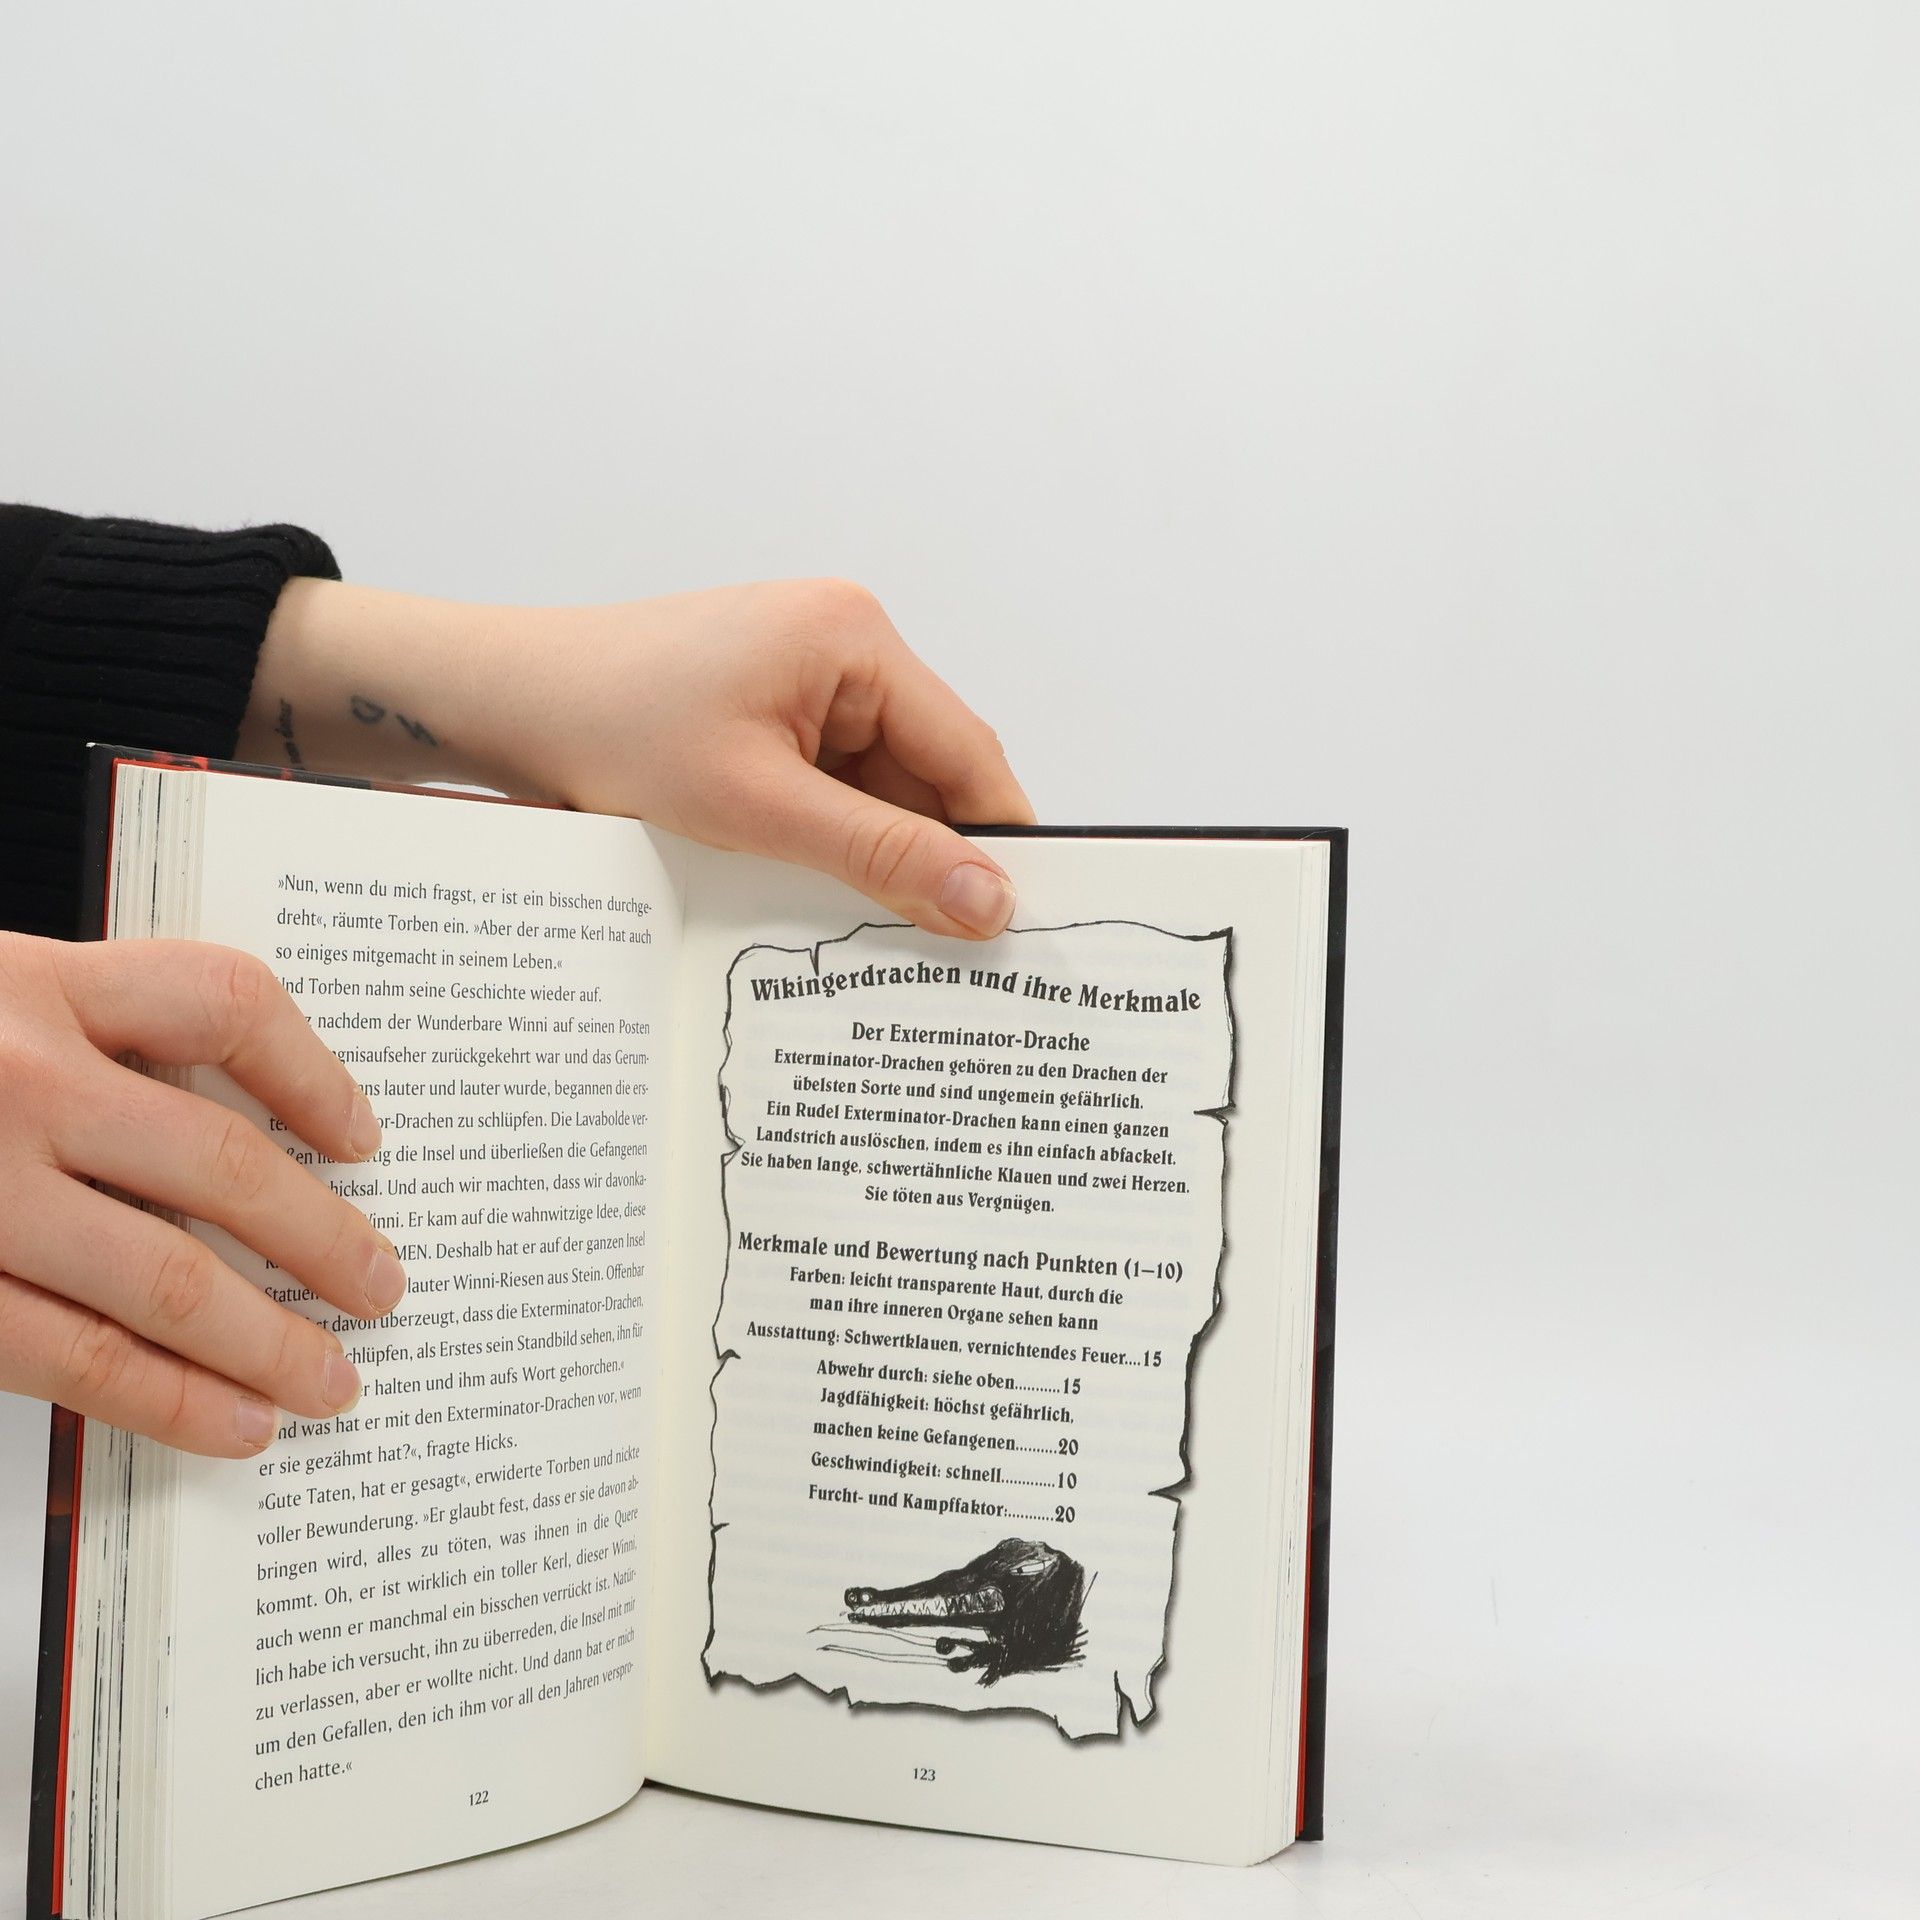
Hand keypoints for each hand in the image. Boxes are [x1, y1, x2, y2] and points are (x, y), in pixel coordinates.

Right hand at [0, 933, 403, 1455]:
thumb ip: (86, 1030)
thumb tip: (245, 1118)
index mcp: (33, 982)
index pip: (225, 1002)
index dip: (315, 1073)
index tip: (365, 1138)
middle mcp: (13, 1077)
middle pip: (223, 1162)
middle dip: (323, 1239)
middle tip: (383, 1287)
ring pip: (165, 1278)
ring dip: (269, 1341)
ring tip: (335, 1380)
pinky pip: (70, 1358)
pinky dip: (168, 1400)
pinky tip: (235, 1422)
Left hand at [242, 577, 1035, 937]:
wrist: (492, 702)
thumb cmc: (603, 725)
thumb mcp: (754, 807)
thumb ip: (881, 854)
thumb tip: (990, 900)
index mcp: (855, 638)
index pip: (970, 753)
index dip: (999, 842)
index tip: (1018, 925)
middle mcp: (842, 646)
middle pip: (927, 775)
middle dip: (929, 857)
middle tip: (942, 953)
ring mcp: (801, 679)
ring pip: (876, 789)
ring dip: (872, 855)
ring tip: (865, 933)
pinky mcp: (764, 711)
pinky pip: (827, 787)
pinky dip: (827, 841)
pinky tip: (810, 894)